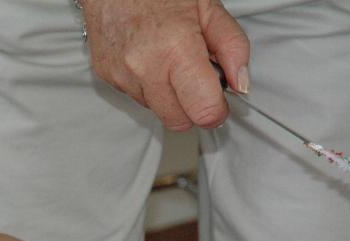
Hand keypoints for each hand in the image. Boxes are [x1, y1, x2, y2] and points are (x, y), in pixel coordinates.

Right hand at [79, 0, 249, 129]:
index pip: (203, 111)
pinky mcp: (108, 78)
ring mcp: (122, 76)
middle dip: (193, 107)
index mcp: (175, 48)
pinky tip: (151, 58)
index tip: (220, 102)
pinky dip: (150, 85)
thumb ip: (232, 46)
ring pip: (157, 110)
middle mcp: (145, 67)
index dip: (217, 111)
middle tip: (198, 79)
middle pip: (179, 121)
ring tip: (170, 60)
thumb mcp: (207, 8)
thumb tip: (241, 82)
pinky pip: (138, 97)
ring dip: (169, 95)